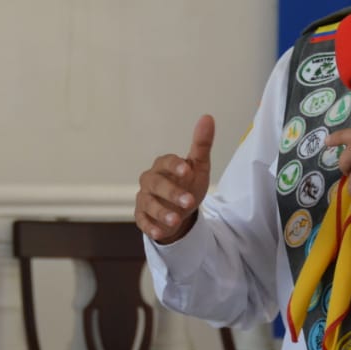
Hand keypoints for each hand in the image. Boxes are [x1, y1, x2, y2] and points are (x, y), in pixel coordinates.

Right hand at [135, 114, 213, 242]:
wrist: (181, 210)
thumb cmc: (187, 183)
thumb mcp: (198, 166)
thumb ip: (202, 144)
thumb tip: (208, 117)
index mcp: (164, 165)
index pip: (166, 161)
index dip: (175, 165)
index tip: (187, 169)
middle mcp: (151, 180)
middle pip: (156, 183)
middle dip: (171, 193)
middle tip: (188, 201)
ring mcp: (145, 198)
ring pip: (148, 203)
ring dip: (161, 211)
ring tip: (176, 220)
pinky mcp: (142, 216)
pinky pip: (142, 221)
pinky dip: (150, 227)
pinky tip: (160, 232)